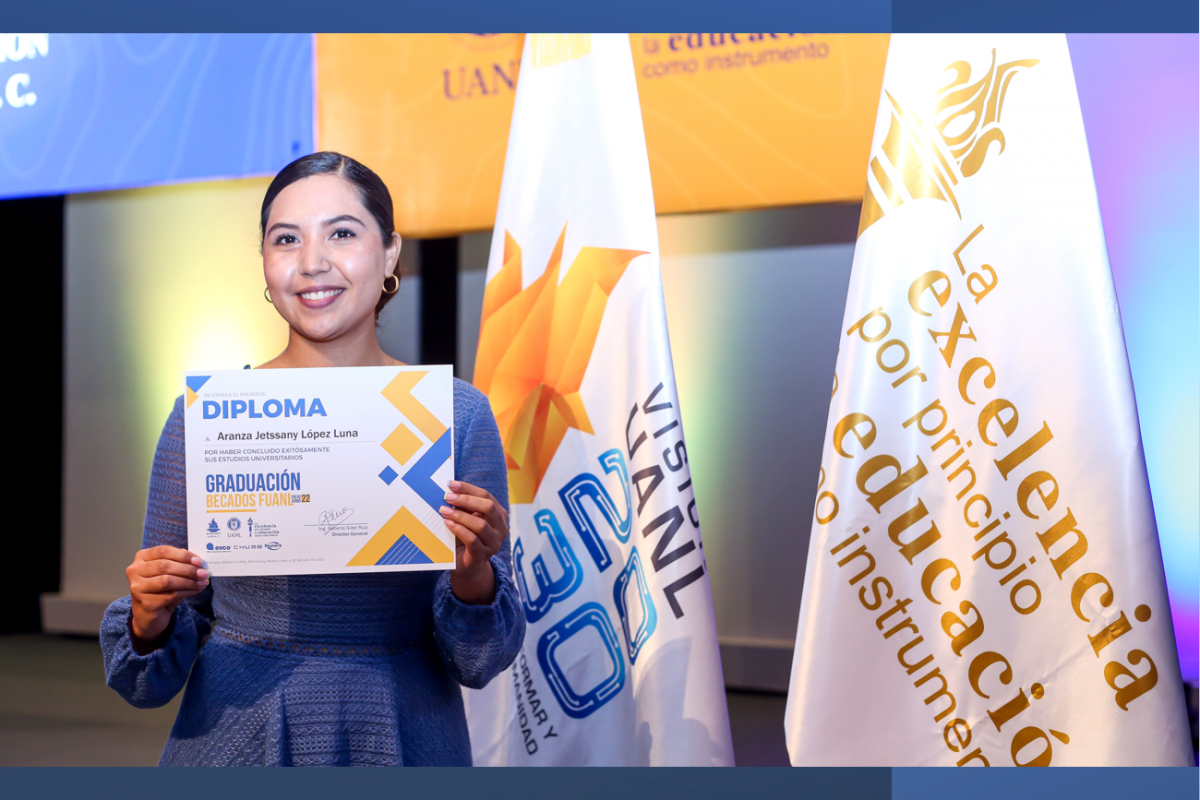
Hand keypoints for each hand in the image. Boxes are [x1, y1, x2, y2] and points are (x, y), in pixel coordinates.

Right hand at [125, 545, 208, 651]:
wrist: (148, 617)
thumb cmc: (159, 591)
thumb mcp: (168, 574)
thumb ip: (179, 564)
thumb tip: (198, 561)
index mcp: (141, 558)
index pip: (163, 551)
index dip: (183, 555)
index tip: (199, 561)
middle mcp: (135, 570)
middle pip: (165, 566)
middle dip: (188, 569)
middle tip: (204, 573)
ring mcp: (138, 587)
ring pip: (168, 580)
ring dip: (189, 581)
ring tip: (203, 582)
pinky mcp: (145, 602)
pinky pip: (170, 595)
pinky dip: (187, 592)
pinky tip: (196, 590)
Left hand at [440, 480, 508, 604]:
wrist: (467, 566)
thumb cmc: (466, 538)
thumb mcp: (467, 519)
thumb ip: (464, 506)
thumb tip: (450, 490)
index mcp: (499, 515)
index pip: (487, 496)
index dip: (469, 489)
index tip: (451, 484)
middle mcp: (501, 528)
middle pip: (488, 508)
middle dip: (466, 500)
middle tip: (447, 497)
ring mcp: (494, 543)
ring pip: (480, 525)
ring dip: (460, 515)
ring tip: (444, 510)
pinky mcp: (482, 555)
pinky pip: (472, 540)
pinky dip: (459, 530)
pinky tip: (448, 523)